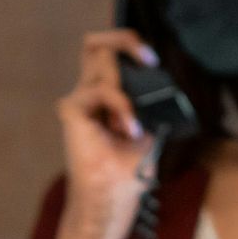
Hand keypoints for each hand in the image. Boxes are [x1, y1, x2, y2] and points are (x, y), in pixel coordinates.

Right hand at [50, 30, 158, 238]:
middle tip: (149, 60)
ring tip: (132, 121)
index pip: (107, 53)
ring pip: (99, 58)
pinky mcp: (72, 112)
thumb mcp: (148, 127)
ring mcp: (79, 102)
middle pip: (95, 43)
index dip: (128, 46)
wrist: (112, 197)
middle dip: (125, 41)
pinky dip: (121, 105)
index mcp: (103, 97)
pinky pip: (101, 89)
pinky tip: (128, 129)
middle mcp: (88, 94)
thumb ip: (148, 103)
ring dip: (126, 86)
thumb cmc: (127, 170)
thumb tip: (165, 84)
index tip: (153, 62)